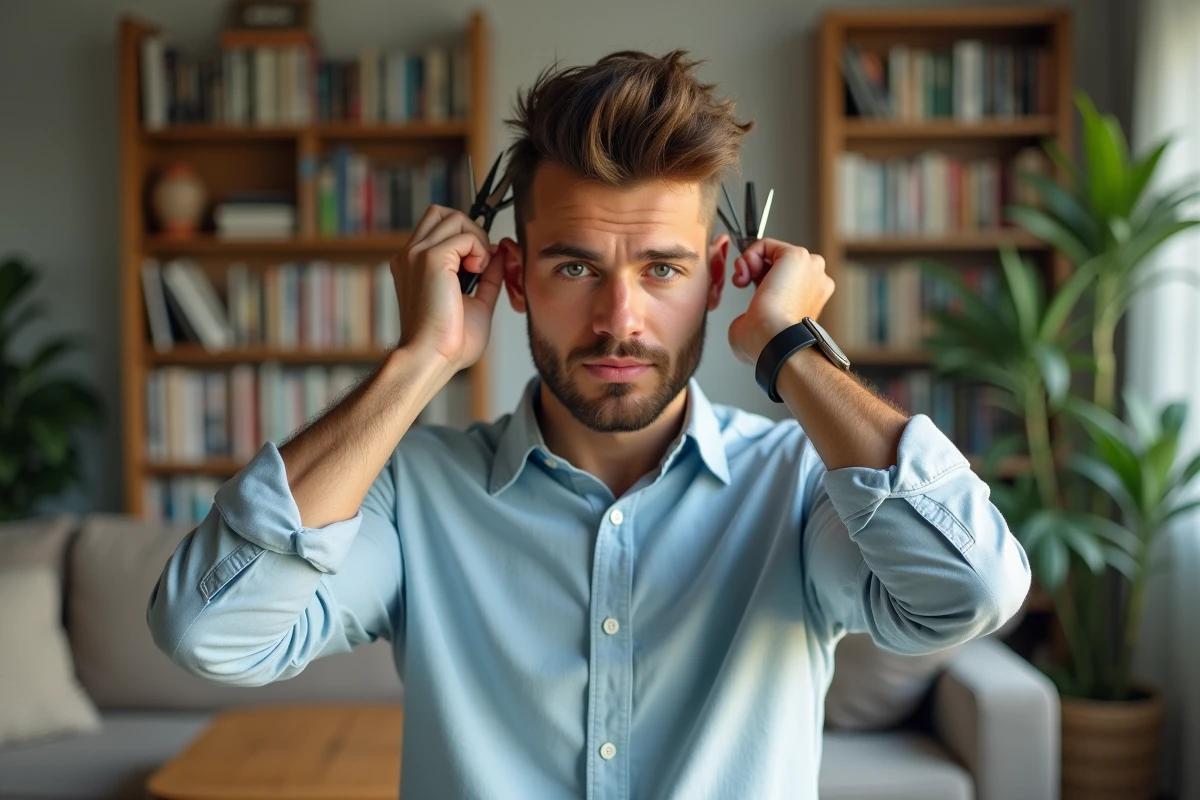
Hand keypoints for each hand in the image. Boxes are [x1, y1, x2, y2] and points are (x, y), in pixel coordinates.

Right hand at [392, 205, 504, 370]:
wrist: (432, 357)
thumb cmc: (448, 343)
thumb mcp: (476, 303)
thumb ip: (487, 277)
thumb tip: (499, 254)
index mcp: (414, 265)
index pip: (439, 228)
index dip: (466, 238)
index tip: (481, 264)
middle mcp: (410, 255)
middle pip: (443, 214)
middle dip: (470, 230)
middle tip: (481, 262)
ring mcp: (417, 254)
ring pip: (455, 218)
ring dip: (477, 239)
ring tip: (479, 268)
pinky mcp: (431, 258)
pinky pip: (465, 235)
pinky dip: (480, 250)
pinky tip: (477, 271)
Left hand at [727, 238, 834, 364]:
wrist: (773, 339)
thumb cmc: (765, 342)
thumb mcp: (757, 330)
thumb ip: (755, 319)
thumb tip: (746, 321)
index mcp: (809, 299)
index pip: (782, 279)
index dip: (759, 281)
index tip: (746, 292)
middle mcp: (815, 281)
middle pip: (780, 264)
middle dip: (756, 270)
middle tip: (743, 284)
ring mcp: (810, 267)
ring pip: (774, 252)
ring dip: (751, 262)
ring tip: (743, 280)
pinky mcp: (797, 256)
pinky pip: (767, 244)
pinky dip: (750, 254)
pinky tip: (745, 272)